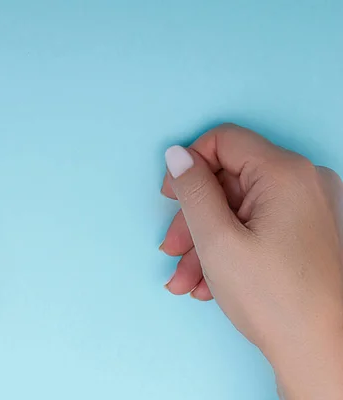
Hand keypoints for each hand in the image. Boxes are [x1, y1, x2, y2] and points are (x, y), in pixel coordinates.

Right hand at [160, 124, 342, 398]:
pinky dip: (229, 248)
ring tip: (186, 279)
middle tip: (173, 249)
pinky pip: (256, 226)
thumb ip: (193, 190)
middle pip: (228, 180)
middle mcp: (303, 183)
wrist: (323, 353)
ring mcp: (308, 208)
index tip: (170, 196)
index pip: (224, 140)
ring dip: (205, 241)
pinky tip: (209, 282)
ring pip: (238, 209)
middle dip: (193, 217)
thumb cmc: (275, 299)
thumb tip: (178, 156)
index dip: (189, 165)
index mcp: (284, 174)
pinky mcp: (306, 231)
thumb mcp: (217, 240)